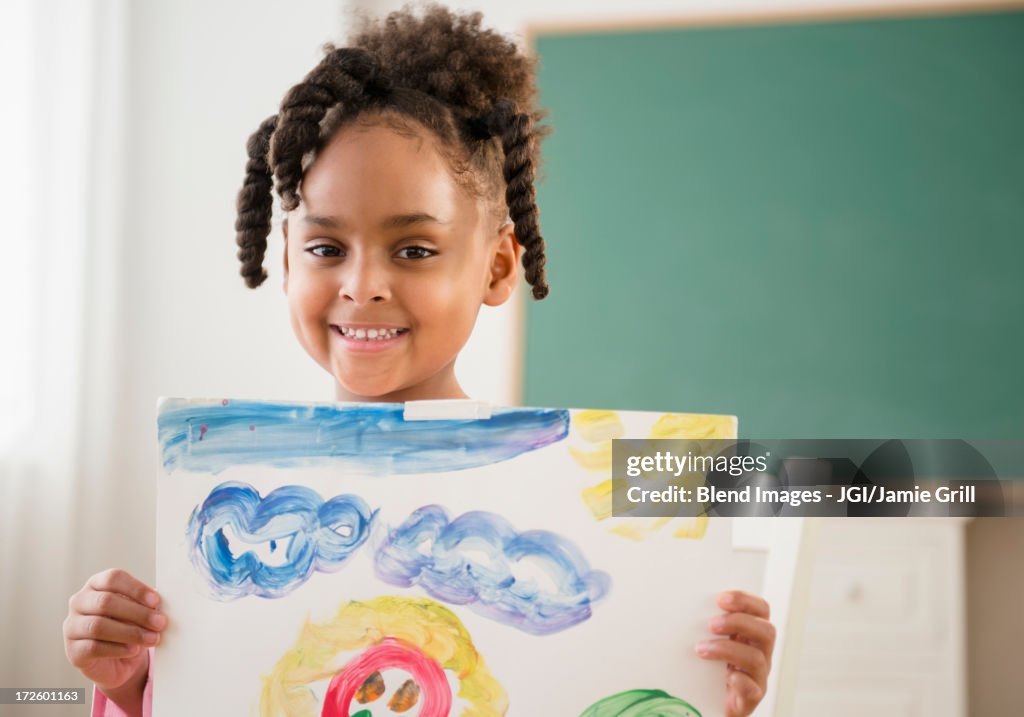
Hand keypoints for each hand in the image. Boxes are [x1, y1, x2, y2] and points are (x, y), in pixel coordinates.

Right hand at [63, 568, 166, 692]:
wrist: (120, 661)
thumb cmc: (130, 626)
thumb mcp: (140, 610)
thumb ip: (147, 603)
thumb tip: (160, 602)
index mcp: (96, 585)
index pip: (112, 578)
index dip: (136, 589)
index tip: (156, 601)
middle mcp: (79, 602)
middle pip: (105, 602)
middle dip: (137, 613)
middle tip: (160, 623)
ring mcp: (72, 627)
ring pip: (98, 626)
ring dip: (130, 632)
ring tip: (152, 639)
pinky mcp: (73, 651)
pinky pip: (93, 648)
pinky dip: (118, 649)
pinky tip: (134, 650)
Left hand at [696, 590, 775, 716]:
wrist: (710, 704)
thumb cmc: (706, 668)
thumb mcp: (707, 639)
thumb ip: (702, 623)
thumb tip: (675, 602)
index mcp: (750, 634)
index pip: (760, 609)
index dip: (745, 600)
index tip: (720, 598)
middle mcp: (760, 653)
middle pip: (766, 630)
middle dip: (738, 622)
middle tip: (711, 624)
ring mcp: (758, 677)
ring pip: (756, 658)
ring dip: (727, 649)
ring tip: (702, 649)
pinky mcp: (750, 700)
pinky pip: (752, 689)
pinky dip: (739, 681)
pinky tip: (726, 677)